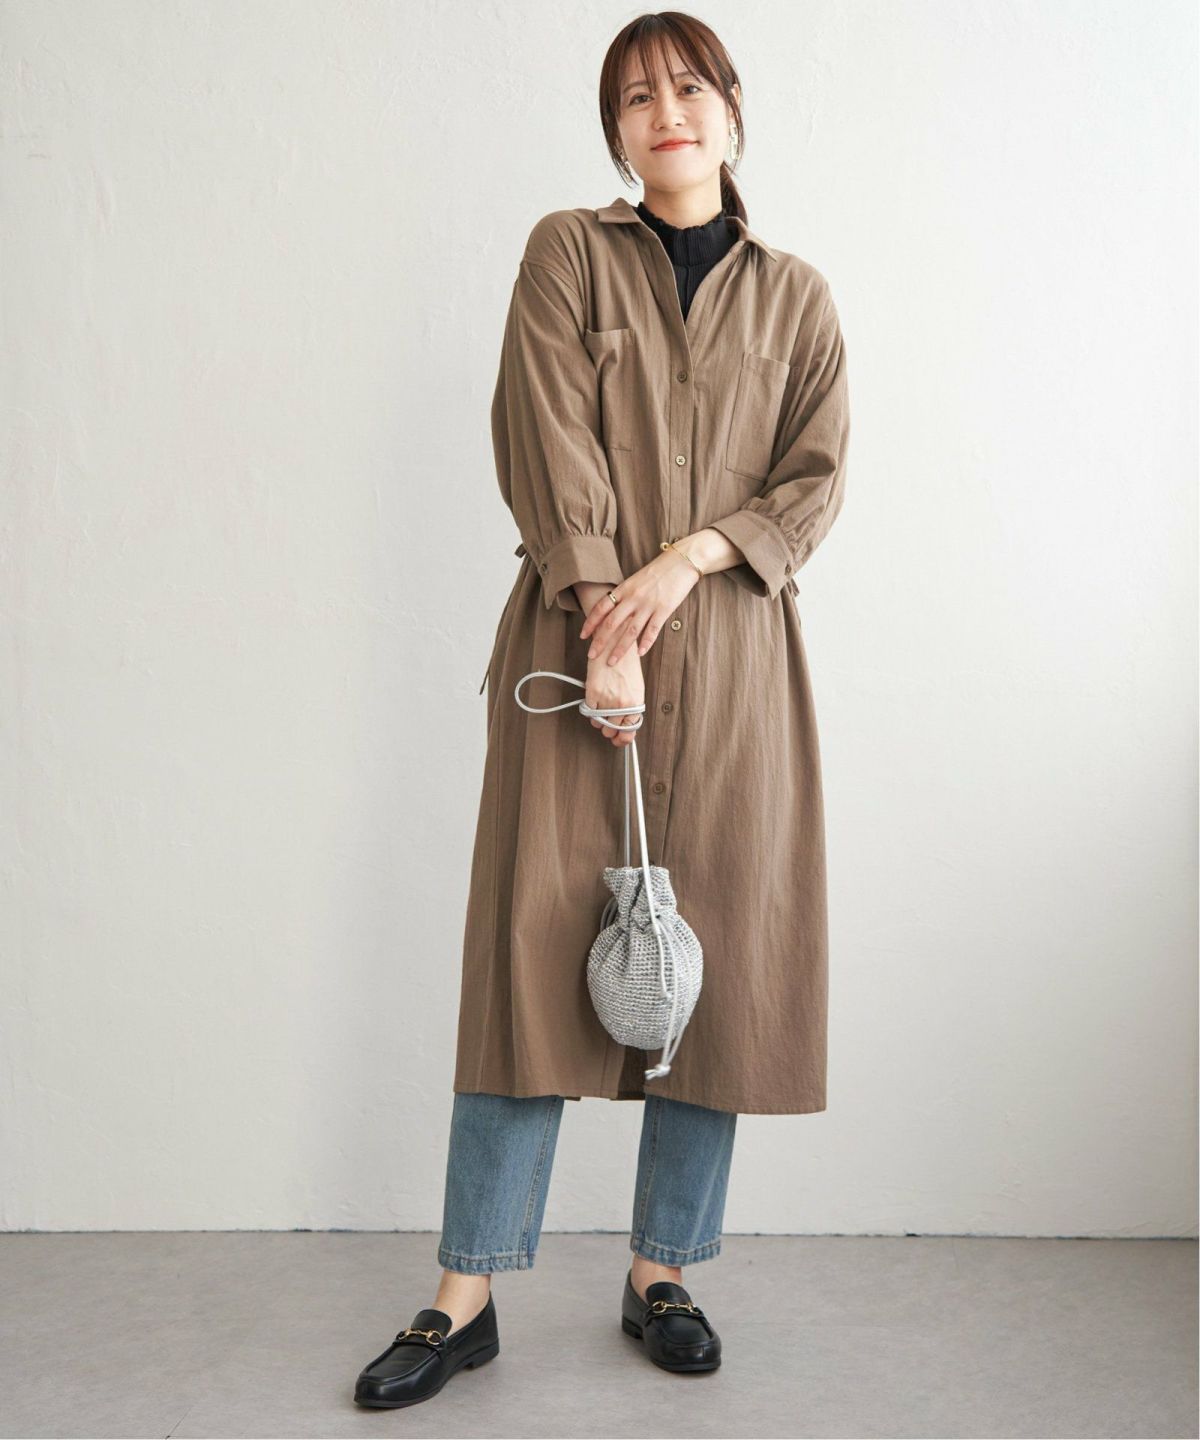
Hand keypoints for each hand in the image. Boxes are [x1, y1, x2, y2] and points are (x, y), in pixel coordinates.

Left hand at [579, 548, 700, 666]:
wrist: (681, 562)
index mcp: (624, 589)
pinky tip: (640, 654)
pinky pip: (652, 630)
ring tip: (612, 662)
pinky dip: (646, 643)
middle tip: (592, 656)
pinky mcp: (664, 609)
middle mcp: (633, 598)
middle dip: (600, 642)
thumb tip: (614, 610)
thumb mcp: (636, 579)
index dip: (591, 623)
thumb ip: (626, 595)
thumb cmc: (659, 570)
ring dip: (619, 649)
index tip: (583, 636)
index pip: (601, 608)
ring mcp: (648, 604)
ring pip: (630, 631)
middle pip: (611, 623)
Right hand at [585, 648, 643, 747]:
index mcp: (636, 703)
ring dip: (598, 718)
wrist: (615, 645)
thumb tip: (625, 726)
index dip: (621, 739)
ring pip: (598, 723)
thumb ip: (631, 709)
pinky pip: (589, 711)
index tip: (618, 741)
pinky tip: (595, 699)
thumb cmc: (627, 665)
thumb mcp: (636, 688)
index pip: (628, 732)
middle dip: (608, 727)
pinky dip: (590, 708)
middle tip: (608, 719)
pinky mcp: (593, 693)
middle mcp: (622, 704)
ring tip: (602, 705)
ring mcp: (607, 699)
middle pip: (610, 730)